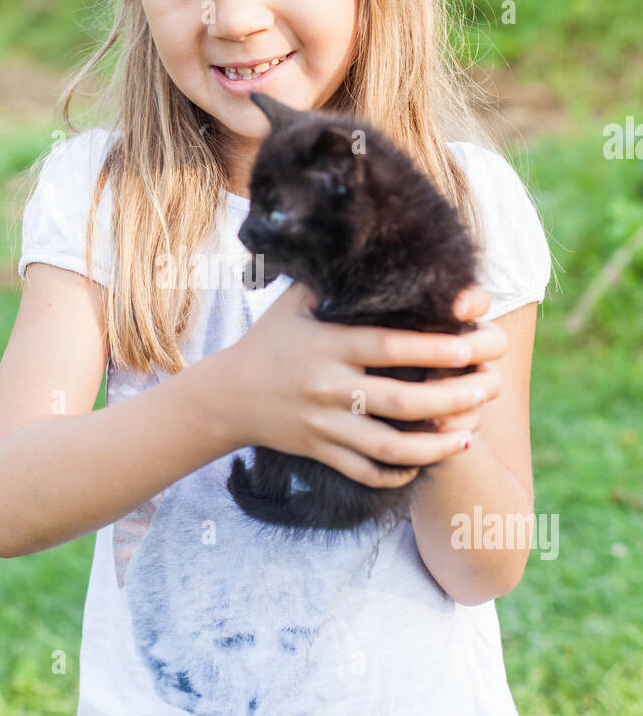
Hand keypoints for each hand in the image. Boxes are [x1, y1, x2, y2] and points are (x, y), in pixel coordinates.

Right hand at [224, 281, 506, 488]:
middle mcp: (327, 387)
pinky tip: (427, 462)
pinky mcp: (320, 453)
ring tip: (470, 434)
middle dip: (452, 396)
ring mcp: (324, 425)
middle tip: (490, 386)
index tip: (472, 344)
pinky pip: (365, 471)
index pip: (389, 347)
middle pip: (400, 399)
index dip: (433, 348)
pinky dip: (398, 474)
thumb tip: (376, 242)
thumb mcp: (295, 303)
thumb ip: (335, 281)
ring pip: (388, 445)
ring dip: (435, 445)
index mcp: (328, 346)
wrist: (226, 396)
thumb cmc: (271, 341)